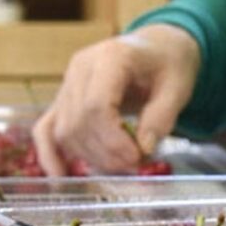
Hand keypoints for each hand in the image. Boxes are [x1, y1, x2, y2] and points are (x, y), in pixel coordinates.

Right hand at [32, 24, 200, 174]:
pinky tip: (60, 175)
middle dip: (106, 153)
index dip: (114, 140)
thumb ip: (162, 117)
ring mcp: (67, 83)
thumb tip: (143, 149)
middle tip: (135, 164)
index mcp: (110, 57)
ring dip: (92, 156)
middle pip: (79, 122)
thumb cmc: (168, 64)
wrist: (156, 49)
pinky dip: (50, 153)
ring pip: (66, 131)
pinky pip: (46, 128)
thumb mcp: (178, 87)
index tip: (137, 157)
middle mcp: (80, 68)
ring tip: (122, 163)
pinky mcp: (63, 100)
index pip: (96, 105)